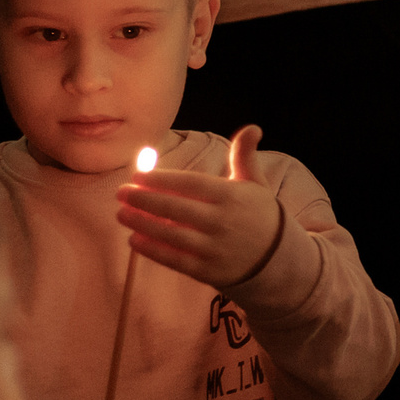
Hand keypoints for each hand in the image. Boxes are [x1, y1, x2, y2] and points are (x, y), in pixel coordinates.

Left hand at [117, 125, 292, 288]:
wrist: (277, 259)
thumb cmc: (259, 214)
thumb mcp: (255, 183)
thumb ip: (245, 155)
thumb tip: (253, 128)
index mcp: (232, 196)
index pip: (190, 184)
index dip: (161, 179)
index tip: (137, 176)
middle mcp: (222, 222)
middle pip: (175, 208)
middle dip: (143, 200)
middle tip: (121, 193)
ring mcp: (214, 249)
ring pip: (170, 234)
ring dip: (141, 223)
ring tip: (121, 214)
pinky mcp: (208, 271)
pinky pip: (174, 259)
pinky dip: (152, 250)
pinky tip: (134, 239)